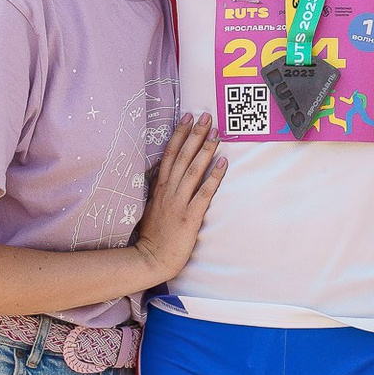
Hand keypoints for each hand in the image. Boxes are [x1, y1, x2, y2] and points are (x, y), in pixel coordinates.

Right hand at [130, 116, 230, 287]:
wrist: (150, 258)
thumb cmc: (153, 234)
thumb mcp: (151, 205)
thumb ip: (160, 188)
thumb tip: (167, 170)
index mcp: (159, 187)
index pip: (169, 154)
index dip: (179, 134)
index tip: (188, 116)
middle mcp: (168, 190)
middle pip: (182, 156)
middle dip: (195, 134)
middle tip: (206, 116)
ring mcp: (178, 203)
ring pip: (193, 170)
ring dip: (205, 150)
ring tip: (216, 133)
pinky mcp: (189, 217)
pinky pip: (203, 193)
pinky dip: (214, 177)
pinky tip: (223, 163)